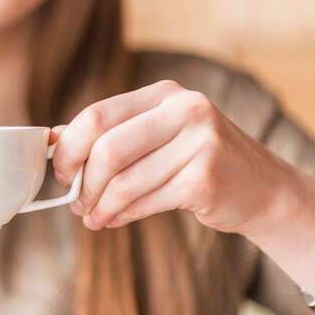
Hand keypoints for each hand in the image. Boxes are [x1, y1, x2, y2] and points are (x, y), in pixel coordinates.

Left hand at [51, 80, 296, 235]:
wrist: (262, 188)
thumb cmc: (197, 160)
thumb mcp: (156, 135)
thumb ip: (109, 134)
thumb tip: (53, 138)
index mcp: (164, 93)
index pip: (97, 115)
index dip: (70, 147)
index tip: (62, 172)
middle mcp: (185, 109)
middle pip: (107, 149)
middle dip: (83, 182)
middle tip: (76, 202)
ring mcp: (201, 142)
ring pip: (124, 182)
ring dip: (100, 206)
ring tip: (93, 218)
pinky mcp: (206, 178)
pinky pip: (145, 202)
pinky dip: (122, 216)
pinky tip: (114, 220)